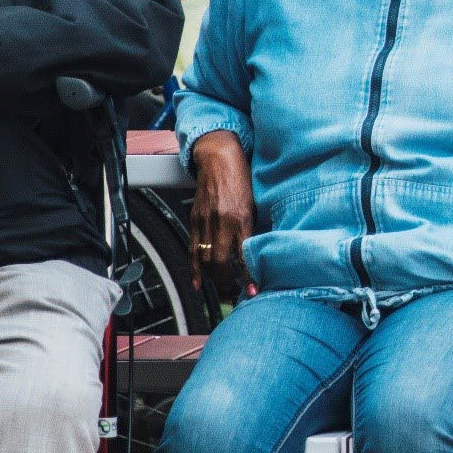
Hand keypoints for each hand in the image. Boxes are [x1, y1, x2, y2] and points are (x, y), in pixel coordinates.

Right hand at [190, 133, 254, 297]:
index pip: (243, 254)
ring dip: (212, 279)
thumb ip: (254, 227)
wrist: (219, 157)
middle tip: (234, 295)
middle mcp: (222, 221)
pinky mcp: (195, 219)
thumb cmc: (242, 178)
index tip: (252, 291)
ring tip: (220, 291)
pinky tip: (197, 282)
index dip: (247, 276)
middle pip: (221, 262)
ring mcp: (206, 221)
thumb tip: (259, 252)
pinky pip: (193, 248)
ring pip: (205, 258)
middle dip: (227, 283)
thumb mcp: (255, 203)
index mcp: (241, 217)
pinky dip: (194, 268)